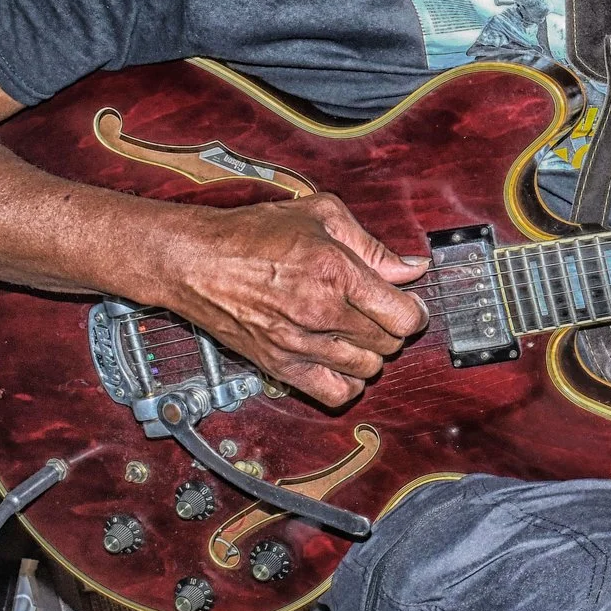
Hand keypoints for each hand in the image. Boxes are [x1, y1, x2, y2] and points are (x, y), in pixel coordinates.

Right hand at [153, 194, 428, 407]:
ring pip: (368, 369)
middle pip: (389, 343)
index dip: (415, 311)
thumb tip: (411, 268)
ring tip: (357, 333)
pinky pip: (336, 394)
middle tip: (379, 313)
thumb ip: (372, 246)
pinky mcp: (280, 366)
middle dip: (392, 328)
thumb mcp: (320, 216)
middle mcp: (320, 312)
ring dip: (371, 353)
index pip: (403, 316)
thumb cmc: (251, 234)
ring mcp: (299, 344)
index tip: (409, 304)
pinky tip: (342, 361)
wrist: (195, 261)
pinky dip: (349, 383)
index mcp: (335, 273)